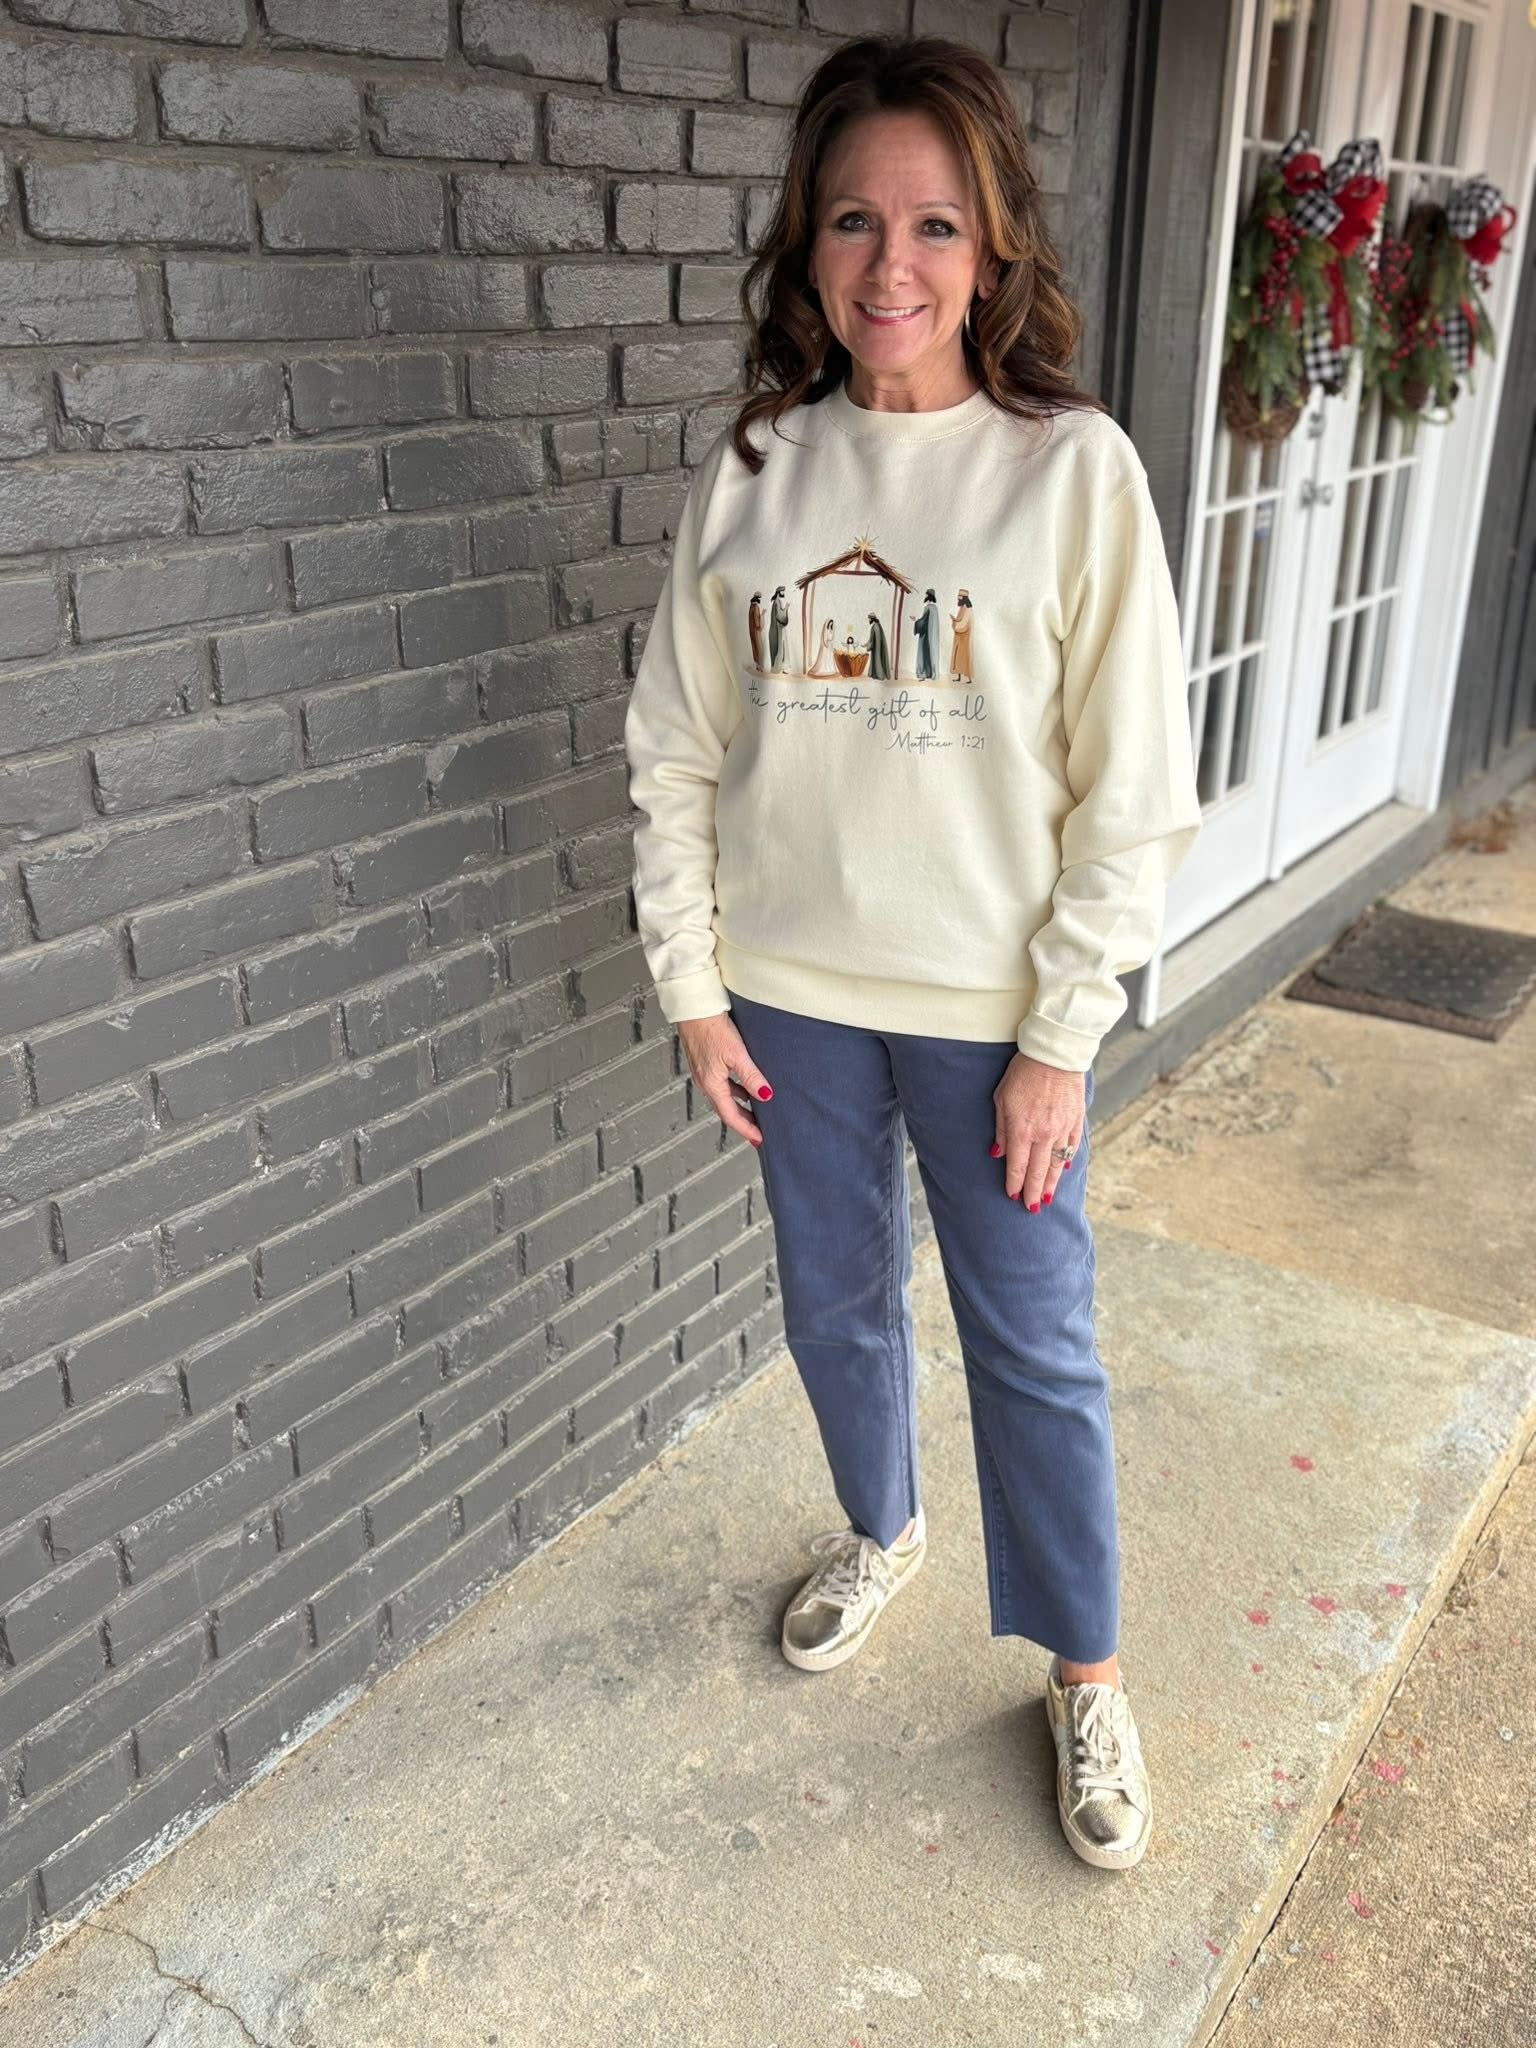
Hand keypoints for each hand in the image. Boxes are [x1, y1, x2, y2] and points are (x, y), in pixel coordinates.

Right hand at [677, 1011, 771, 1148]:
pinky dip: (734, 1092)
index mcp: (711, 1084)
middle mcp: (704, 1082)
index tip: (758, 1139)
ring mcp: (703, 1073)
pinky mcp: (704, 1063)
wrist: (694, 1008)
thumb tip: (765, 1096)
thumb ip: (751, 1077)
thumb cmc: (710, 1027)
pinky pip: (721, 1086)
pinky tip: (744, 1089)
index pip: (730, 1115)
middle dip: (742, 1122)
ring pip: (723, 1098)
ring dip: (738, 1108)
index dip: (746, 1129)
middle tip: (757, 1132)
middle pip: (726, 1110)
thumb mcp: (737, 1054)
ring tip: (754, 1113)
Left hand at [992, 1053, 1084, 1209]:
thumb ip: (1001, 1129)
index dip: (1014, 1183)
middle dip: (1033, 1192)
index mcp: (1021, 1129)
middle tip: (1031, 1208)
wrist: (1054, 1054)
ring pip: (1056, 1164)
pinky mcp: (1075, 1121)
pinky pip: (1071, 1148)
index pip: (1016, 1165)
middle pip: (1037, 1171)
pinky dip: (1066, 1161)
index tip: (1012, 1196)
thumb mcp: (1001, 1098)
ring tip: (1047, 1198)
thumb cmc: (1022, 1073)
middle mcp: (1043, 1134)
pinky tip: (1062, 1171)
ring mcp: (1062, 1129)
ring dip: (1050, 1184)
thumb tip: (997, 1154)